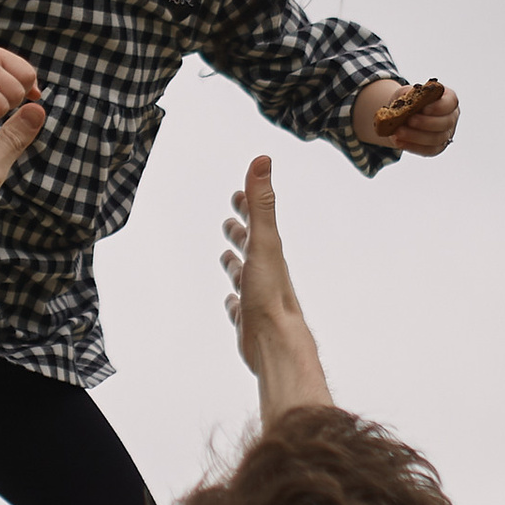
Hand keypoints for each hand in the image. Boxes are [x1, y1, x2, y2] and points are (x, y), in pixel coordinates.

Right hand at [220, 156, 332, 414]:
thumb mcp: (264, 243)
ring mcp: (257, 298)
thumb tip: (262, 159)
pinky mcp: (249, 322)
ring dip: (235, 263)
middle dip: (240, 230)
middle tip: (231, 218)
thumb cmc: (271, 295)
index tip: (240, 190)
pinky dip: (233, 300)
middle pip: (251, 247)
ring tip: (226, 255)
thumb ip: (262, 203)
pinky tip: (231, 301)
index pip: (257, 220)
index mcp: (269, 253)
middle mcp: (265, 273)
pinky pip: (238, 308)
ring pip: (244, 276)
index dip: (248, 203)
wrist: (278, 344)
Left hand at [354, 74, 459, 156]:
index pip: (451, 102)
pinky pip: (428, 150)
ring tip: (398, 132)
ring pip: (436, 139)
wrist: (404, 115)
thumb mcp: (408, 93)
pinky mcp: (437, 148)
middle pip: (445, 123)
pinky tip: (399, 142)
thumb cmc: (410, 100)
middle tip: (409, 120)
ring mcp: (446, 135)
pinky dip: (412, 146)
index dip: (439, 107)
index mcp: (449, 100)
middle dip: (426, 122)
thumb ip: (409, 95)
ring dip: (416, 136)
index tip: (424, 108)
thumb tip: (404, 103)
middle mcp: (451, 118)